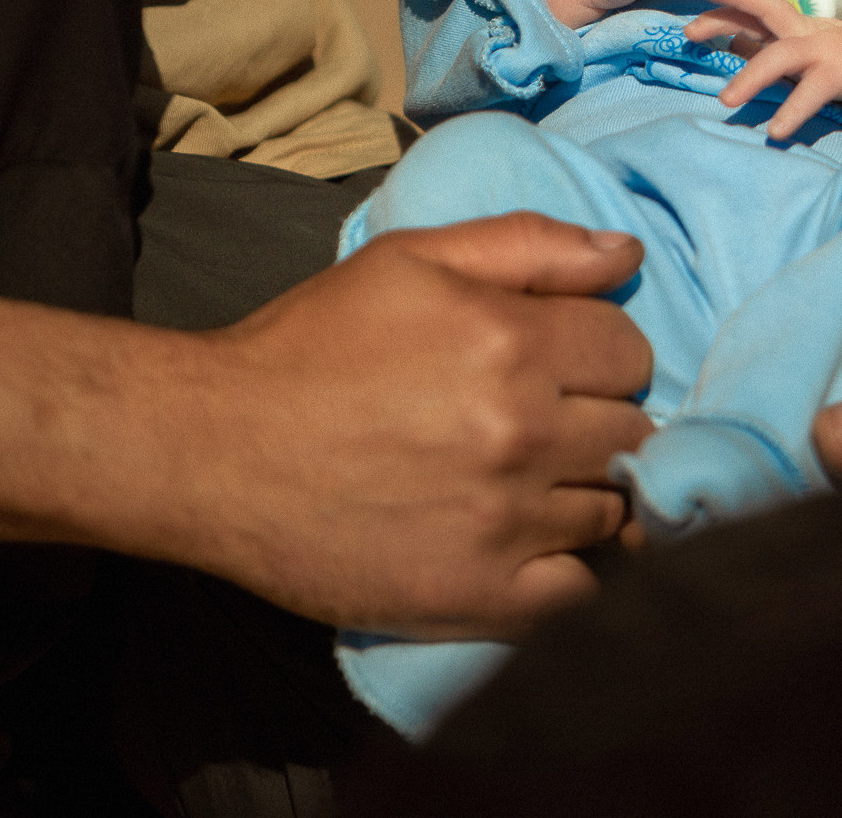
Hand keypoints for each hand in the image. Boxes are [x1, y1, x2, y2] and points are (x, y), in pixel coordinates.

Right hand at [162, 212, 656, 638]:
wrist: (209, 450)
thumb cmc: (308, 345)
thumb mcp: (409, 261)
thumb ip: (528, 247)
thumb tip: (627, 252)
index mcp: (512, 341)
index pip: (629, 351)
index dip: (599, 354)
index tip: (560, 366)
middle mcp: (521, 432)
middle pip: (632, 431)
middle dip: (599, 422)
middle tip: (546, 426)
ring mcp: (504, 521)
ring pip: (614, 509)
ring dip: (587, 494)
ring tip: (532, 484)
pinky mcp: (478, 595)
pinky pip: (583, 592)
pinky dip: (574, 571)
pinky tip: (537, 546)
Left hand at [686, 0, 841, 139]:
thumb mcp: (805, 56)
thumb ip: (772, 51)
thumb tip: (731, 46)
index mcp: (798, 25)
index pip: (755, 6)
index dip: (724, 4)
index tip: (691, 22)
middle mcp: (808, 30)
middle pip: (765, 6)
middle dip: (730, 3)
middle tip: (691, 25)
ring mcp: (826, 48)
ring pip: (781, 55)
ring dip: (751, 77)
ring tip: (726, 101)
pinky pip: (813, 92)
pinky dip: (794, 111)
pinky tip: (775, 132)